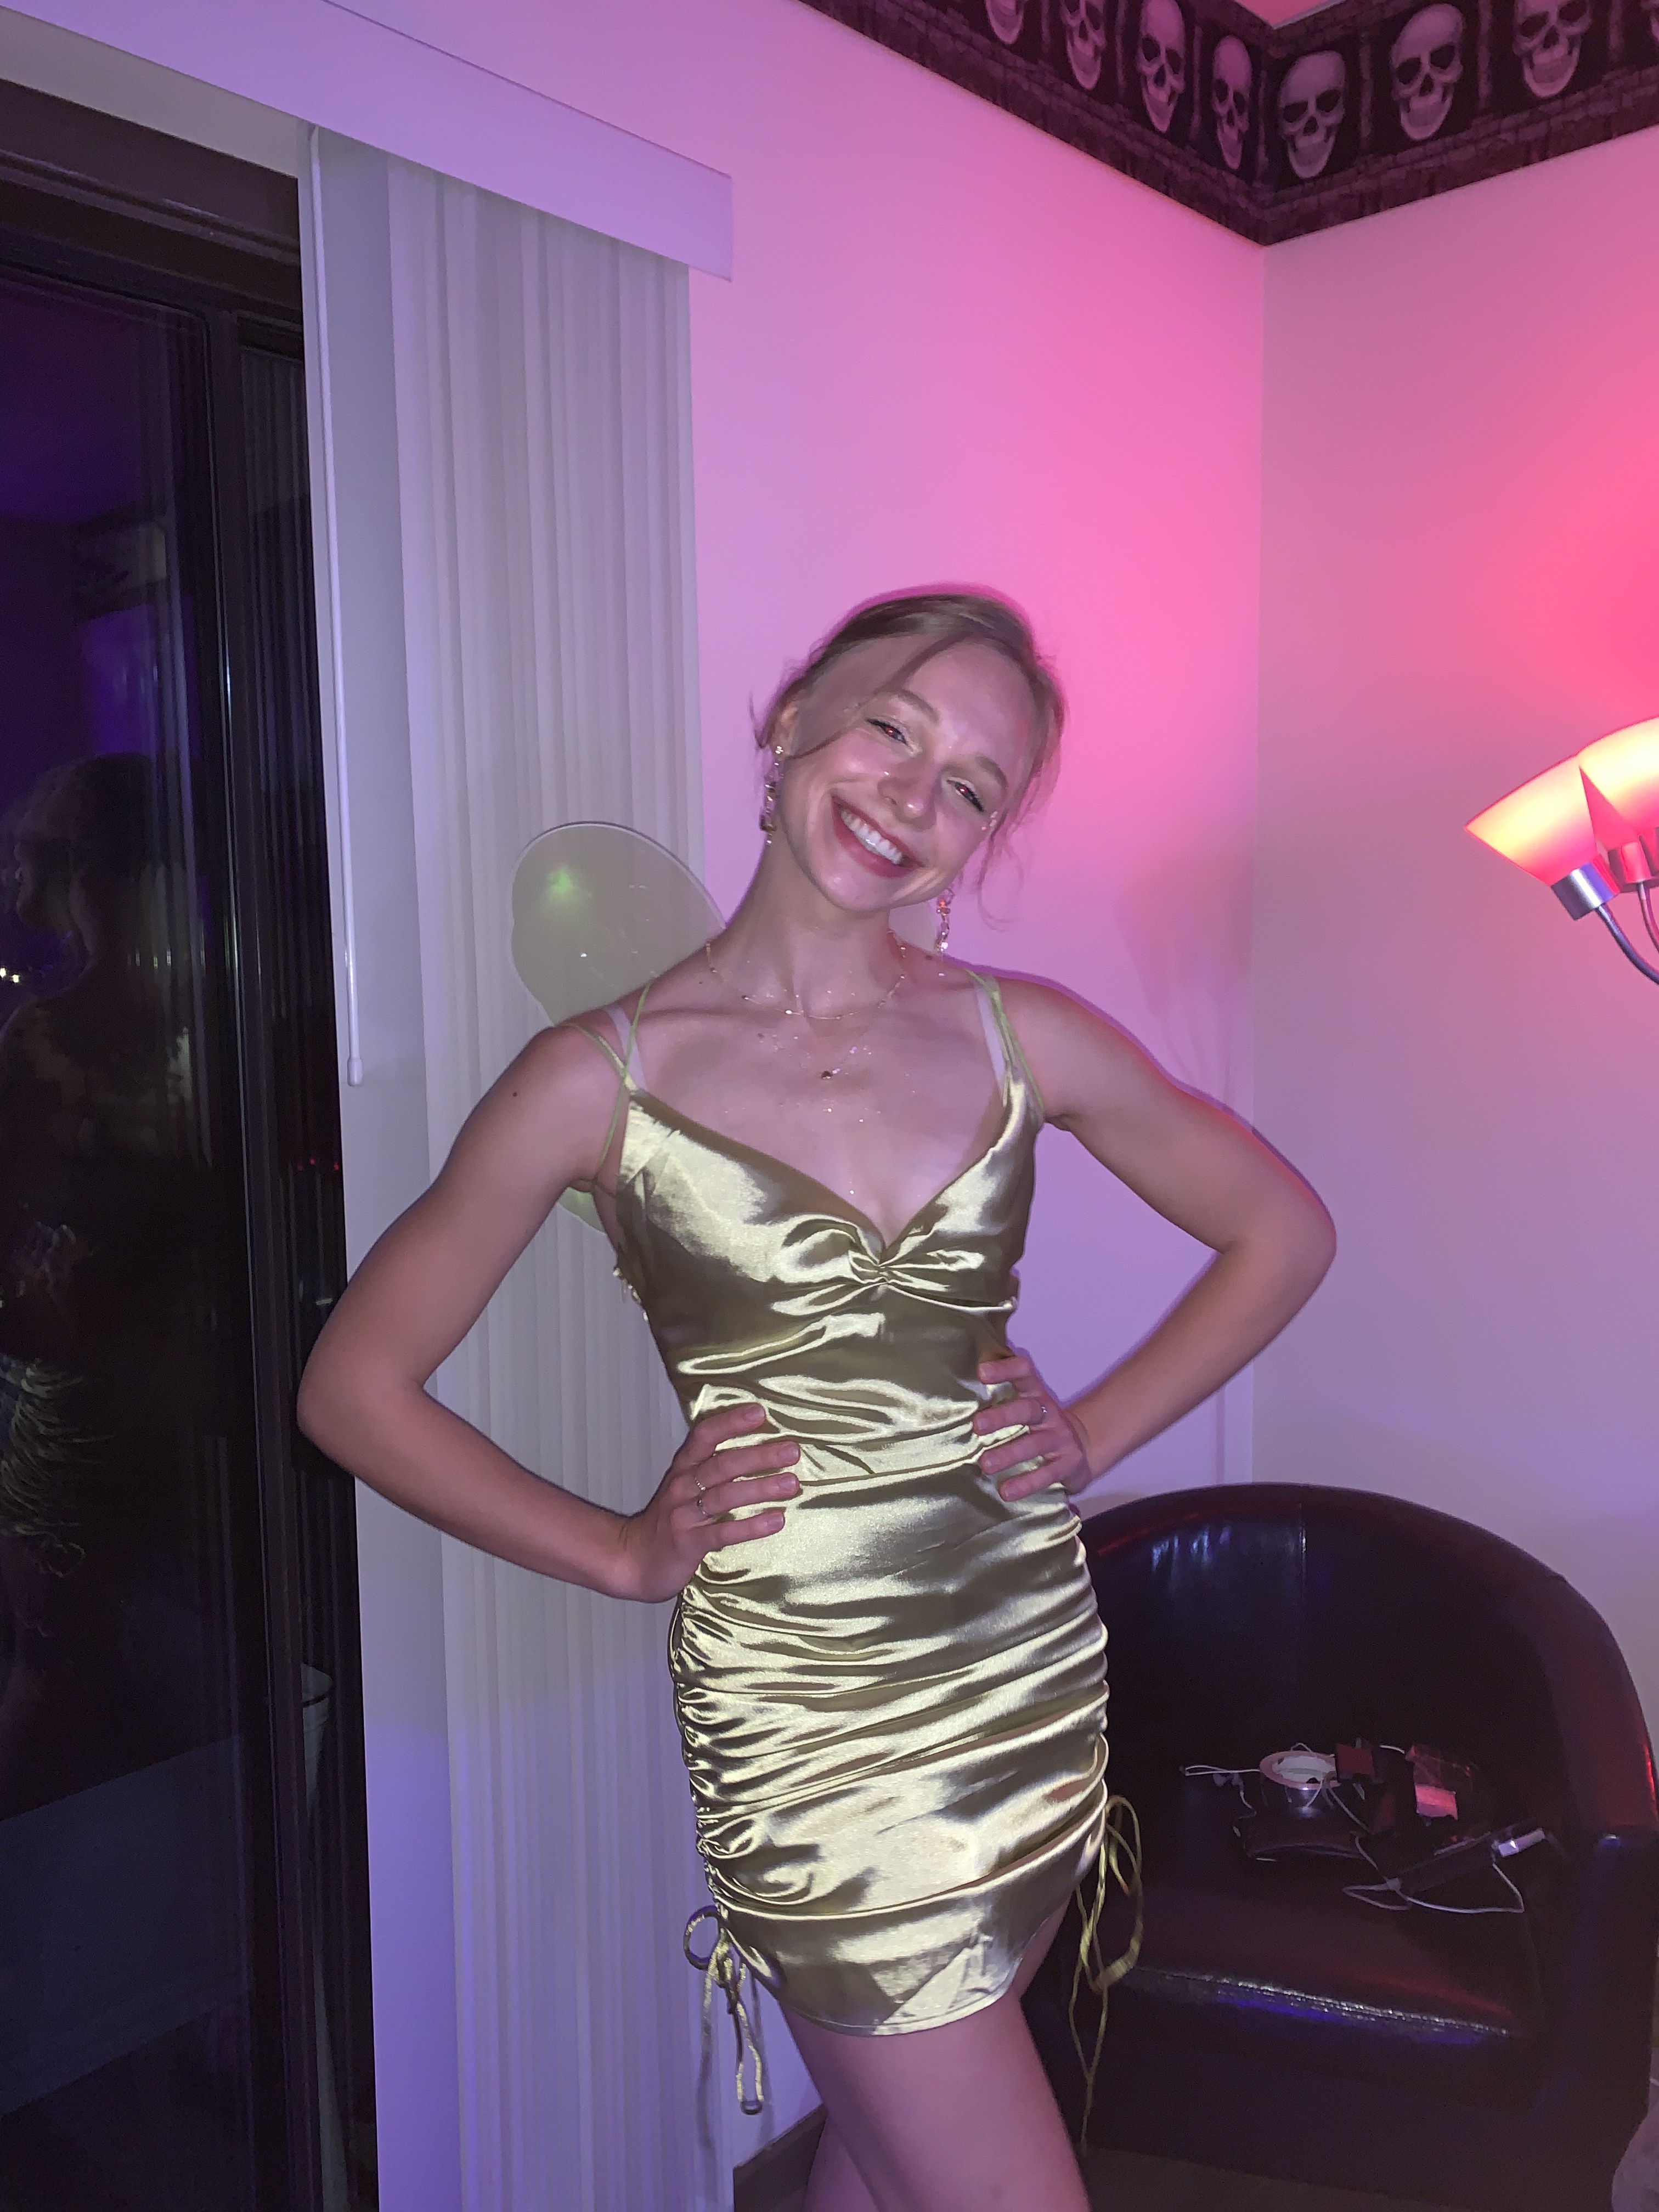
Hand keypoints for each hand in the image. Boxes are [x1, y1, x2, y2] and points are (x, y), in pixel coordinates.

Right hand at [615, 1402, 799, 1601]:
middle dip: (759, 1456)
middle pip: (722, 1465)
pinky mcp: (689, 1543)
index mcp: (684, 1468)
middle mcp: (683, 1486)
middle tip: (792, 1451)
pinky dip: (751, 1526)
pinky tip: (777, 1520)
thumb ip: (713, 1467)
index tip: (759, 1412)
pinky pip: (723, 1533)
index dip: (730, 1422)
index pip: (704, 1436)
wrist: (634, 1559)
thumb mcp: (685, 1486)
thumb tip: (761, 1449)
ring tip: (792, 1483)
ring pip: (725, 1496)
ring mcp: (684, 1515)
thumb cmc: (669, 1519)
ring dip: (760, 1488)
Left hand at [973, 1351, 1092, 1503]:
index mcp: (1036, 1395)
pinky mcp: (1068, 1464)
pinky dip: (1026, 1484)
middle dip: (1003, 1416)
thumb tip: (956, 1394)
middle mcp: (1049, 1413)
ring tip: (986, 1464)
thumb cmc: (1040, 1426)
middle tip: (977, 1426)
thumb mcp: (1027, 1407)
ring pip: (1035, 1444)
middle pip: (1028, 1409)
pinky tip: (1007, 1492)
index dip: (1005, 1369)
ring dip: (1009, 1454)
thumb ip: (1002, 1399)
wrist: (1084, 1448)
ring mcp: (1061, 1439)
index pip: (1024, 1373)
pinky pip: (1047, 1474)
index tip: (982, 1372)